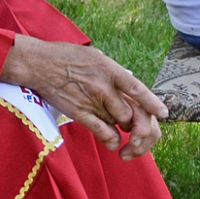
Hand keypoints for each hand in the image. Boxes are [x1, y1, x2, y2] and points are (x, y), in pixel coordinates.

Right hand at [0, 34, 165, 158]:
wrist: (36, 63)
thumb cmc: (63, 56)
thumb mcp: (93, 55)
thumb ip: (112, 70)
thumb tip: (130, 79)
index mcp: (109, 69)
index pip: (138, 89)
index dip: (153, 103)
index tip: (163, 113)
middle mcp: (104, 87)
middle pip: (132, 114)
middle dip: (139, 126)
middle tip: (137, 132)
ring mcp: (92, 101)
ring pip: (119, 123)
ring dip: (122, 129)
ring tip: (120, 130)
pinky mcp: (79, 113)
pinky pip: (104, 133)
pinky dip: (112, 141)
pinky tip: (114, 143)